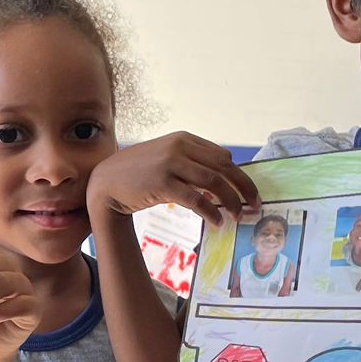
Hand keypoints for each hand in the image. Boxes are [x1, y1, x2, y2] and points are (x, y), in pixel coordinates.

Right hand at [87, 132, 259, 226]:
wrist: (105, 182)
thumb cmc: (137, 174)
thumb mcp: (165, 158)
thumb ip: (190, 163)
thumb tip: (220, 179)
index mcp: (183, 139)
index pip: (222, 156)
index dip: (239, 175)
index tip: (248, 192)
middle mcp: (179, 148)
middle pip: (224, 167)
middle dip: (244, 188)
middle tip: (255, 205)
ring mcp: (170, 164)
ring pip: (214, 182)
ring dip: (231, 202)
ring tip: (238, 217)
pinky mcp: (163, 183)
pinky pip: (196, 199)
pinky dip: (211, 212)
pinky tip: (217, 222)